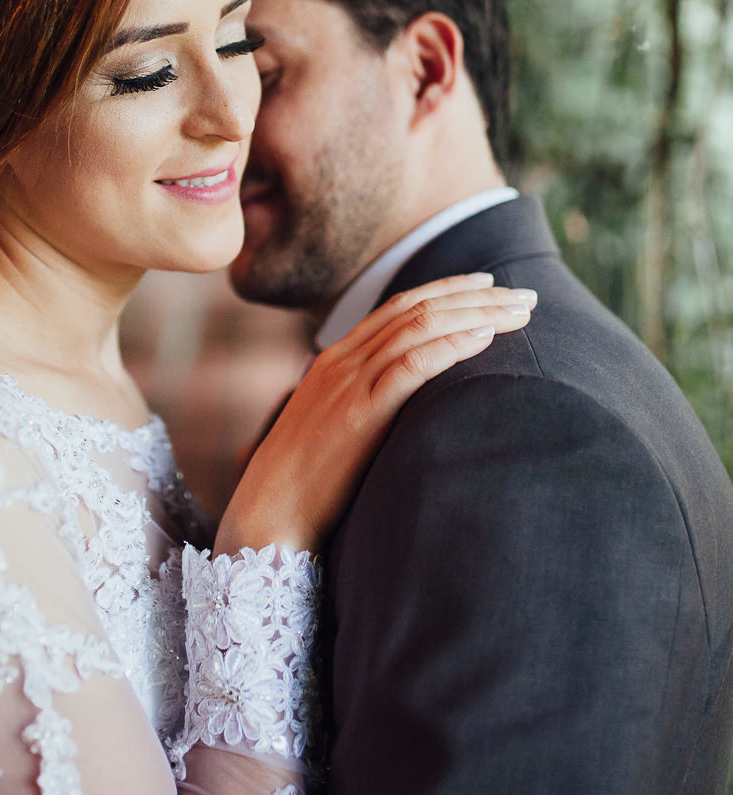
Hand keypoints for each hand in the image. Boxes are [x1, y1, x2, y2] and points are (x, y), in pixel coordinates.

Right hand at [218, 272, 535, 554]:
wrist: (270, 509)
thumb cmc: (306, 478)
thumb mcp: (335, 425)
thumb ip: (365, 400)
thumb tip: (408, 401)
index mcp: (336, 359)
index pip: (400, 306)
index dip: (448, 289)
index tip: (489, 284)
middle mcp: (343, 360)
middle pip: (417, 308)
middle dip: (475, 297)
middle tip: (524, 295)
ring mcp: (349, 383)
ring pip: (420, 327)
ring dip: (475, 315)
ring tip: (520, 313)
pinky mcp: (360, 414)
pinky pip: (410, 366)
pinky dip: (449, 346)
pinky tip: (483, 339)